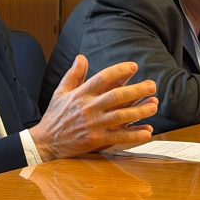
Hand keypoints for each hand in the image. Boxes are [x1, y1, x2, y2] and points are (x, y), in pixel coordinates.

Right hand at [30, 56, 158, 161]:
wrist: (45, 142)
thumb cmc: (55, 115)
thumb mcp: (61, 92)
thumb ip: (74, 75)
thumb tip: (82, 57)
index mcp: (80, 94)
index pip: (102, 78)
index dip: (119, 71)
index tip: (133, 67)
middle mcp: (88, 108)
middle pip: (116, 96)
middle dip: (136, 90)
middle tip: (152, 85)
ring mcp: (93, 125)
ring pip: (121, 116)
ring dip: (140, 111)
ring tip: (154, 105)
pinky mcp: (96, 141)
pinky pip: (119, 137)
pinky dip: (134, 135)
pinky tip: (148, 131)